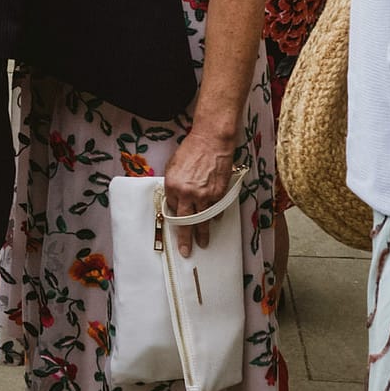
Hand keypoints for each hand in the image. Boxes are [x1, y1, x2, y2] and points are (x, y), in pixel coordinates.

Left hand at [159, 132, 236, 257]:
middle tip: (186, 250)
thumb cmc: (191, 150)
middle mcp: (187, 193)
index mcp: (172, 186)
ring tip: (203, 243)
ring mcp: (204, 195)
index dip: (173, 219)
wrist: (211, 140)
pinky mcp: (218, 193)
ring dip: (202, 233)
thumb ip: (173, 186)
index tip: (175, 229)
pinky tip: (214, 223)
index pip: (171, 210)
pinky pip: (216, 210)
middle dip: (185, 239)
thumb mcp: (173, 167)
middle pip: (185, 222)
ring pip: (202, 220)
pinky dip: (215, 217)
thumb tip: (174, 200)